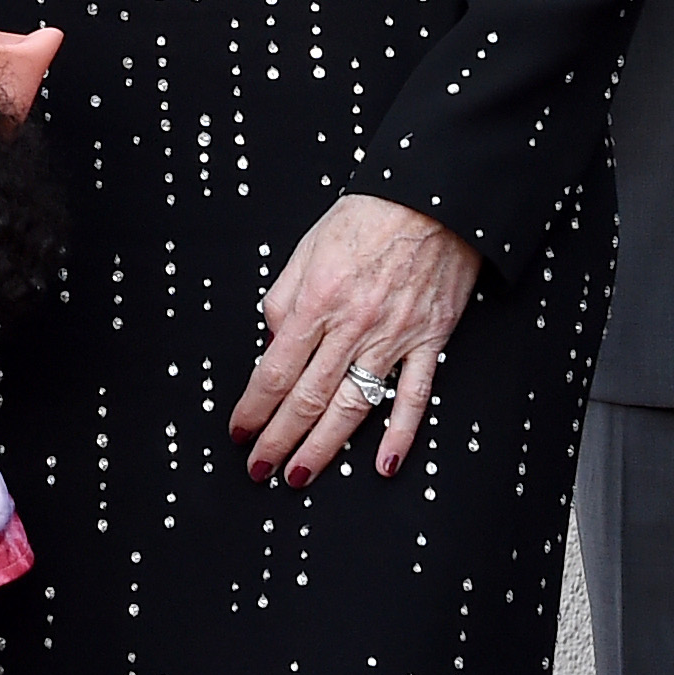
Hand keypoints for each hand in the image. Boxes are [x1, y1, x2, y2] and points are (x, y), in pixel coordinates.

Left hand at [232, 192, 481, 484]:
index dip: (253, 406)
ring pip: (354, 406)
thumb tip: (271, 343)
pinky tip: (383, 465)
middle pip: (308, 397)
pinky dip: (400, 434)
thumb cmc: (368, 217)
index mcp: (317, 301)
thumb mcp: (307, 247)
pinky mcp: (430, 341)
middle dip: (278, 440)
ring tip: (299, 476)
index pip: (275, 369)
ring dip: (323, 448)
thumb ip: (283, 298)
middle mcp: (353, 325)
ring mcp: (394, 337)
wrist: (434, 198)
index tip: (239, 430)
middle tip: (258, 469)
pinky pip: (415, 396)